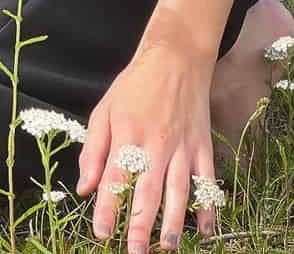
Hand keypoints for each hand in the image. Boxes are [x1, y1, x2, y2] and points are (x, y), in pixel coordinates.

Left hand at [77, 23, 218, 251]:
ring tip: (166, 248)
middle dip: (140, 227)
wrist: (175, 58)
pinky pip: (207, 182)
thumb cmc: (134, 86)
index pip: (115, 178)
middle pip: (148, 192)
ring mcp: (183, 147)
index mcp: (127, 134)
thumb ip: (93, 150)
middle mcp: (156, 143)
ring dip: (173, 224)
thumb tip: (85, 188)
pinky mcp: (203, 147)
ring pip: (178, 192)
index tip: (101, 234)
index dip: (108, 209)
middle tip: (135, 253)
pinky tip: (206, 230)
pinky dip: (208, 207)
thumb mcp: (105, 110)